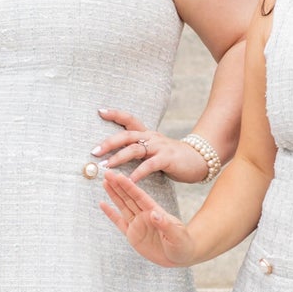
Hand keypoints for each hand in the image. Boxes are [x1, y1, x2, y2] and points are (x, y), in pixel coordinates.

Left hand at [92, 108, 209, 183]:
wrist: (198, 160)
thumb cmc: (172, 158)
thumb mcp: (154, 149)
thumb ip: (138, 150)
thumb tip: (115, 155)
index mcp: (147, 134)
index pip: (129, 119)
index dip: (115, 114)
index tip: (100, 111)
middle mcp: (151, 137)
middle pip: (126, 135)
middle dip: (109, 142)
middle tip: (94, 151)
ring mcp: (159, 147)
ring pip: (135, 149)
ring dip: (118, 157)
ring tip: (106, 166)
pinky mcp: (167, 158)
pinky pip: (150, 165)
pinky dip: (139, 172)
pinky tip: (130, 180)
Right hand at [100, 170, 197, 266]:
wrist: (181, 256)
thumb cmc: (183, 244)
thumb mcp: (177, 235)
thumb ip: (165, 224)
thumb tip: (154, 213)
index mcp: (155, 212)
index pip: (139, 197)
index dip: (129, 186)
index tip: (119, 176)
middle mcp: (144, 215)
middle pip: (129, 197)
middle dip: (118, 185)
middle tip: (107, 173)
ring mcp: (138, 224)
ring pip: (122, 206)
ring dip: (114, 194)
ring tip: (105, 182)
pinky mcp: (133, 235)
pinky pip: (119, 222)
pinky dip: (110, 214)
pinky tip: (103, 204)